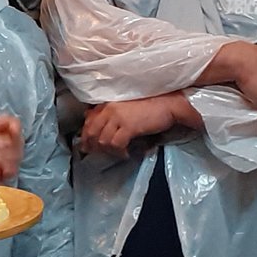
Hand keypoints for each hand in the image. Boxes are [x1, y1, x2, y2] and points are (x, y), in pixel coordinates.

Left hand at [77, 93, 191, 157]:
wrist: (170, 103)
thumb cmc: (152, 105)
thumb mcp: (127, 107)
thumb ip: (112, 113)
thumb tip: (99, 123)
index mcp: (108, 102)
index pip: (89, 119)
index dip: (86, 134)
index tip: (88, 144)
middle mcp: (110, 108)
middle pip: (91, 131)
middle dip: (92, 145)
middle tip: (97, 154)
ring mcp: (118, 117)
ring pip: (102, 139)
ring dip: (107, 150)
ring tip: (115, 154)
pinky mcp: (128, 126)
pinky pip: (115, 144)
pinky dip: (119, 152)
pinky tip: (125, 154)